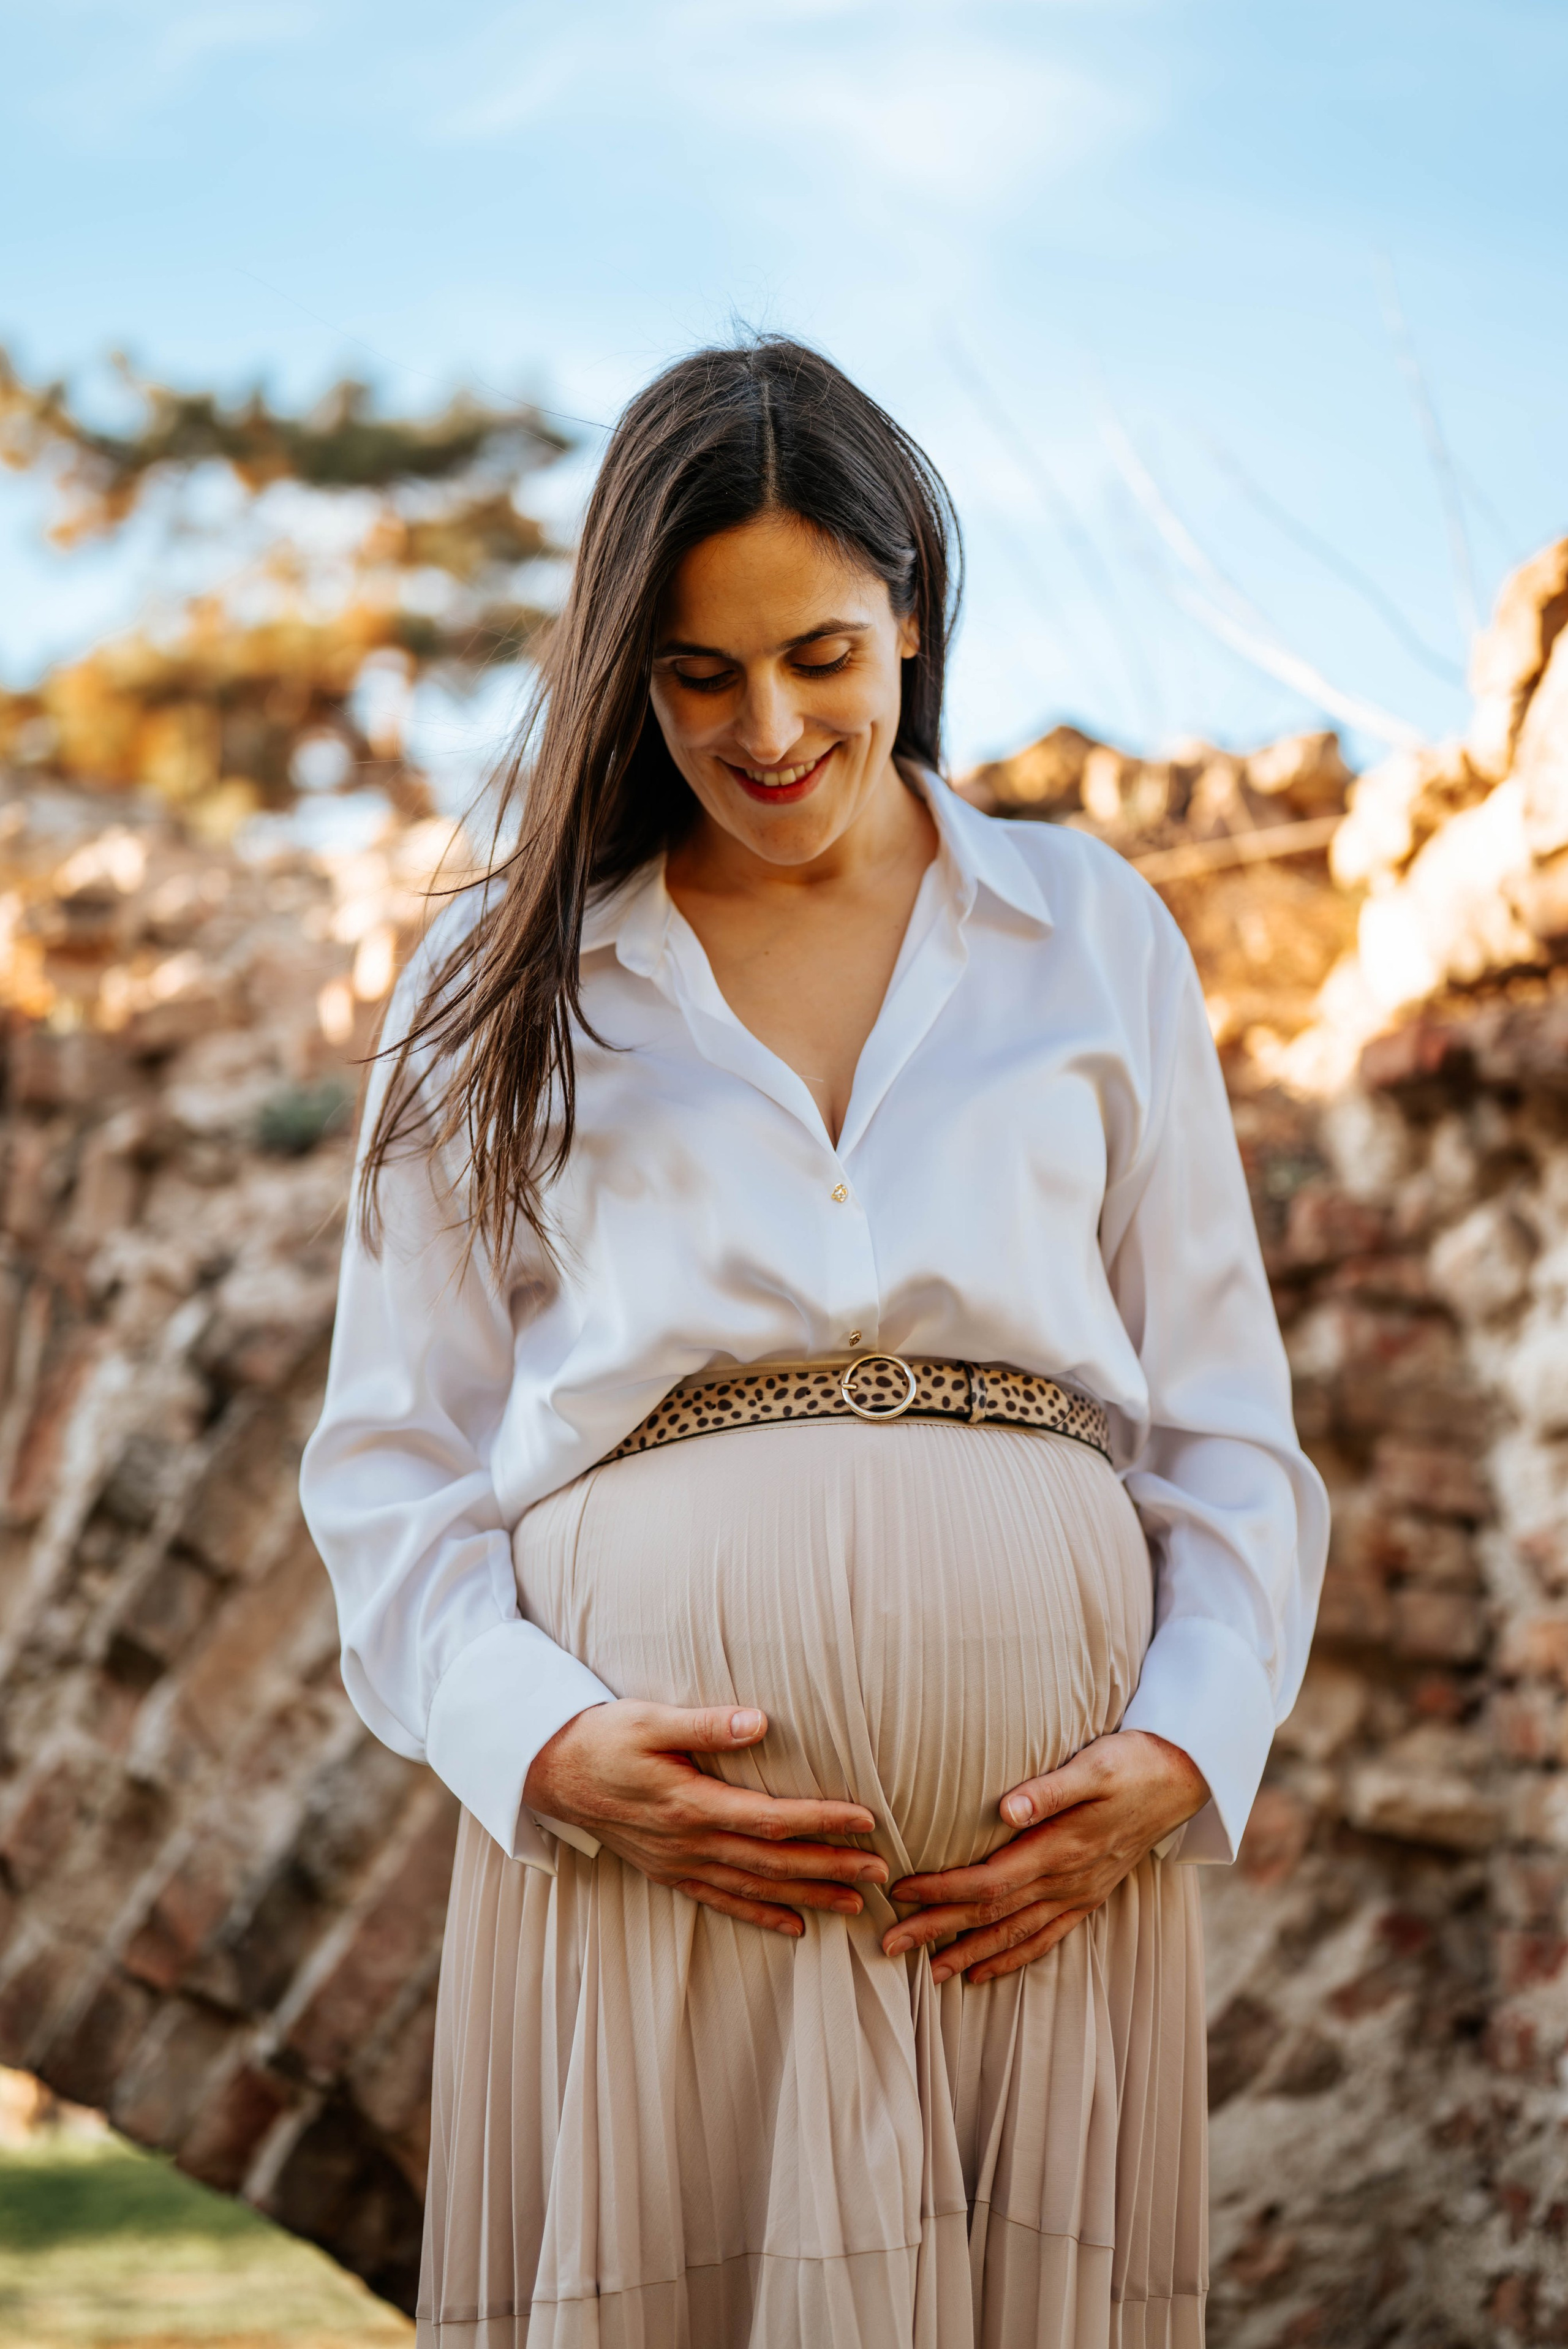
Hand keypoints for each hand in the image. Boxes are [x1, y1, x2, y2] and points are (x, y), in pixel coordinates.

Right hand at [523, 1700, 886, 1937]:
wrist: (551, 1775)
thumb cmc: (603, 1738)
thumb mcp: (650, 1719)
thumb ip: (706, 1724)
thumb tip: (761, 1722)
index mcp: (691, 1804)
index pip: (771, 1819)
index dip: (821, 1821)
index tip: (866, 1821)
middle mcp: (690, 1842)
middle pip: (772, 1862)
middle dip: (830, 1867)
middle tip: (881, 1873)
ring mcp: (679, 1863)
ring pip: (755, 1888)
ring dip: (807, 1896)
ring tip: (855, 1903)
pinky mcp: (669, 1872)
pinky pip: (722, 1901)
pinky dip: (760, 1915)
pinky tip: (794, 1927)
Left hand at [880, 1730, 1207, 1985]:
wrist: (1181, 1779)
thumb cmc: (1131, 1764)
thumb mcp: (1094, 1767)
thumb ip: (1050, 1790)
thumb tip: (1006, 1807)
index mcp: (1059, 1849)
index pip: (989, 1880)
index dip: (943, 1889)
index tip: (901, 1892)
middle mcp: (1066, 1881)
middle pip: (992, 1914)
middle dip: (939, 1931)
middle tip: (890, 1944)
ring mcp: (1078, 1894)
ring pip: (1015, 1934)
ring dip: (970, 1954)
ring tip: (929, 1972)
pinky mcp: (1088, 1897)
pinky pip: (1045, 1939)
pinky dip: (1012, 1958)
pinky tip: (985, 1973)